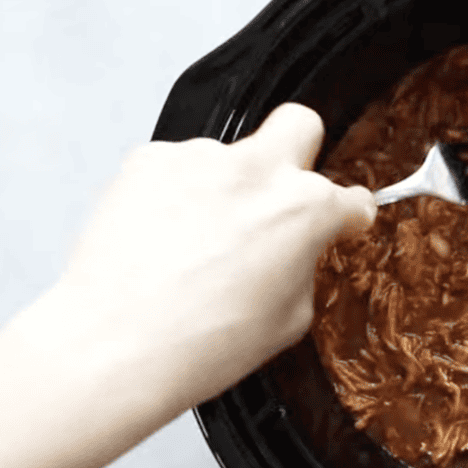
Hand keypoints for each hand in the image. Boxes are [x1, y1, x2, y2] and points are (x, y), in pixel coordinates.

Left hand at [57, 102, 374, 410]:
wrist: (116, 343)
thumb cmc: (199, 343)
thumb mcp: (288, 322)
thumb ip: (303, 269)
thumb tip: (295, 255)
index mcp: (305, 209)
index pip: (352, 199)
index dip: (349, 215)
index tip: (343, 220)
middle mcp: (257, 170)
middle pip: (300, 124)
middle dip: (302, 154)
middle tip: (281, 197)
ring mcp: (200, 159)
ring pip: (230, 156)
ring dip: (226, 189)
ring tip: (199, 245)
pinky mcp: (149, 160)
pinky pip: (178, 168)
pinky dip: (178, 195)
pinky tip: (167, 238)